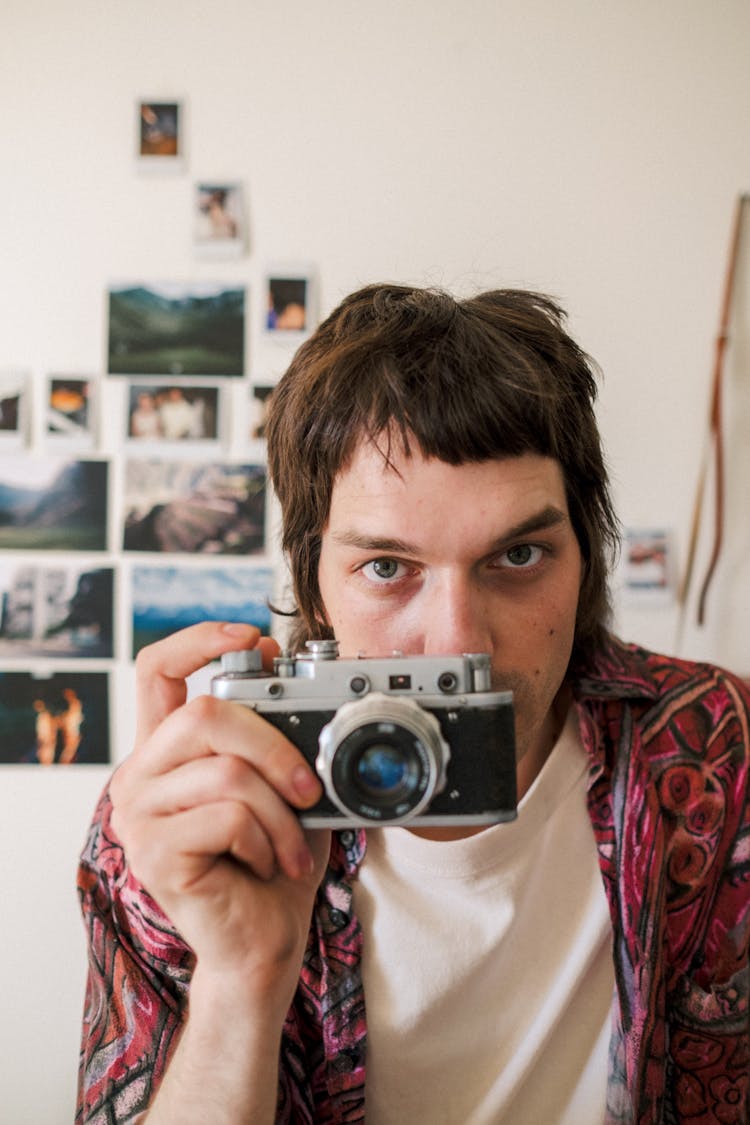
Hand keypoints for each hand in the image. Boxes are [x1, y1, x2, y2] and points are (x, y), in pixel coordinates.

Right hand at [110, 622, 330, 1007]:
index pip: (157, 670)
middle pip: (204, 714)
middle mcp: (139, 776)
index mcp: (166, 751)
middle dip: (274, 745)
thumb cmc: (274, 863)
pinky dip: (270, 839)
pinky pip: (229, 817)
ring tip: (293, 844)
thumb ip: (279, 733)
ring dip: (281, 811)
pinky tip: (270, 864)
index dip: (200, 640)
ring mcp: (139, 816)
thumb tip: (296, 672)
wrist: (263, 945)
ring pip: (227, 771)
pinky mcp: (154, 854)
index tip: (254, 638)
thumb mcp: (284, 786)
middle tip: (309, 786)